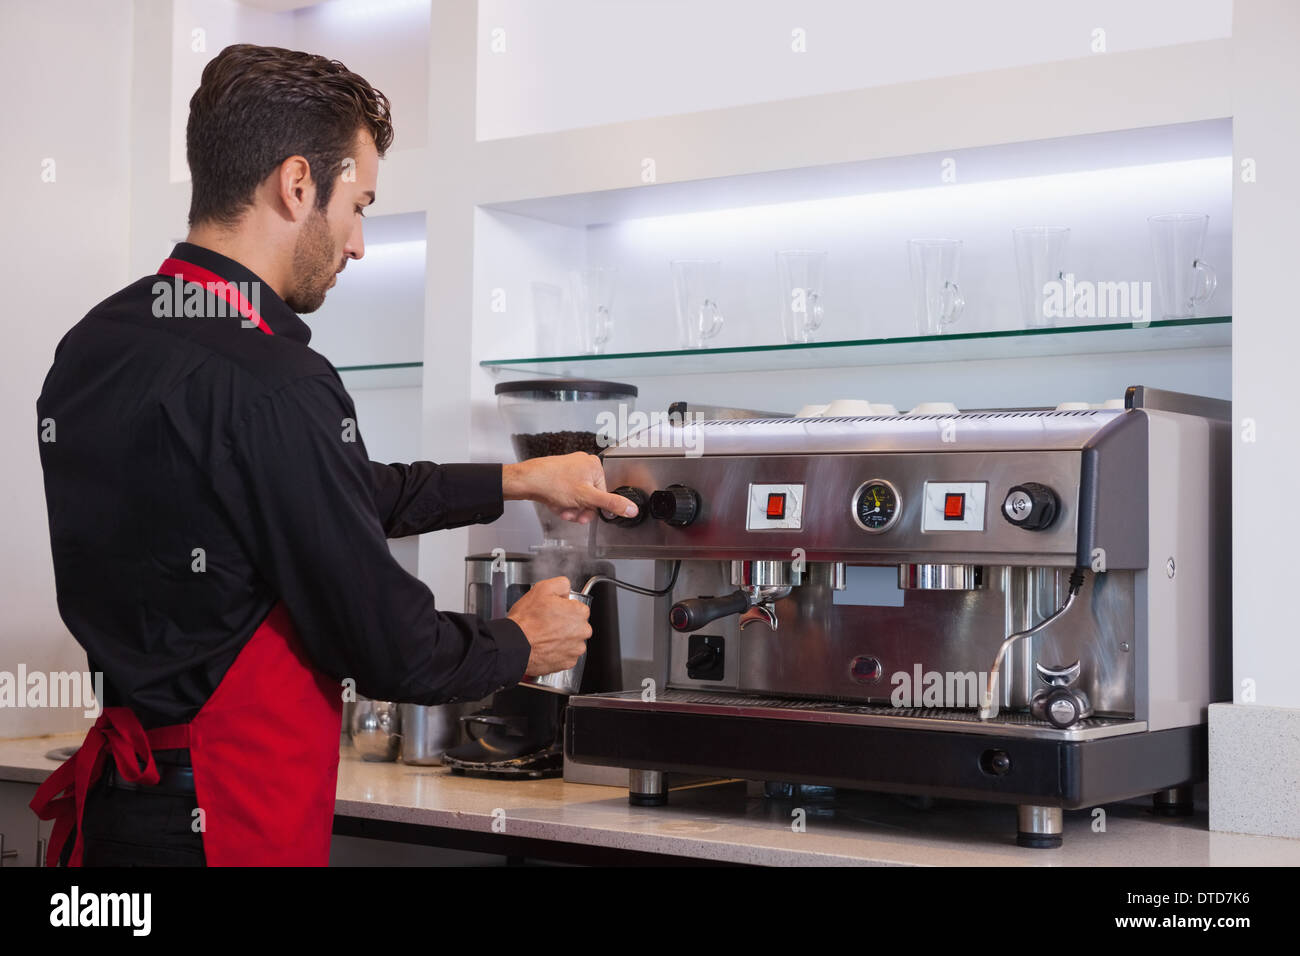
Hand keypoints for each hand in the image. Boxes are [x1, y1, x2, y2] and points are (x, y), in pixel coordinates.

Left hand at [502, 452, 637, 524]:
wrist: (526, 480)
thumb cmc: (553, 482)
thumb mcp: (587, 497)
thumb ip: (611, 504)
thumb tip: (631, 508)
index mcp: (594, 466)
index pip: (603, 494)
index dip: (593, 509)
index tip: (584, 515)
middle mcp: (583, 465)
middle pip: (590, 497)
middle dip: (579, 510)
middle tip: (571, 513)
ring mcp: (570, 470)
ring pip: (577, 498)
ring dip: (570, 508)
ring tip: (560, 508)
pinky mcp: (559, 475)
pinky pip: (567, 494)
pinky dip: (562, 503)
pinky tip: (555, 504)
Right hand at [507, 576, 591, 676]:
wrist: (514, 645)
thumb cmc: (526, 621)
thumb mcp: (542, 588)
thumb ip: (561, 584)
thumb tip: (566, 590)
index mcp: (579, 612)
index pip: (578, 608)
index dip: (564, 608)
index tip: (554, 611)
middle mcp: (582, 631)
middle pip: (578, 625)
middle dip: (566, 624)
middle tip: (547, 624)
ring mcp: (575, 649)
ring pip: (573, 641)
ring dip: (563, 639)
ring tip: (545, 636)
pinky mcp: (567, 663)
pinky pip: (566, 655)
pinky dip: (558, 652)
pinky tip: (546, 646)